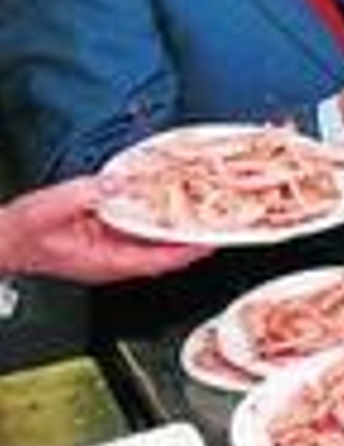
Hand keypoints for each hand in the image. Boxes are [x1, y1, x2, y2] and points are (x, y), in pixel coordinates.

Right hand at [0, 177, 211, 284]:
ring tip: (203, 210)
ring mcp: (111, 250)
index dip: (186, 251)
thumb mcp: (51, 207)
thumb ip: (85, 195)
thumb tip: (116, 184)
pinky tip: (166, 202)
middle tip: (220, 221)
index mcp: (105, 261)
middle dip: (192, 238)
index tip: (210, 241)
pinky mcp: (106, 238)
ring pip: (153, 241)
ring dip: (176, 227)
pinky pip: (138, 229)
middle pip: (163, 252)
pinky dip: (155, 217)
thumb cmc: (20, 234)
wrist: (2, 239)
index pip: (157, 261)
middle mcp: (113, 260)